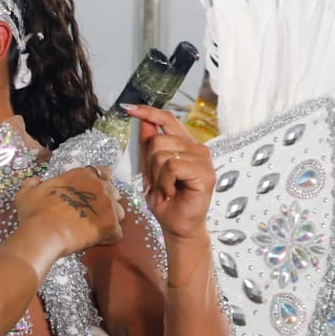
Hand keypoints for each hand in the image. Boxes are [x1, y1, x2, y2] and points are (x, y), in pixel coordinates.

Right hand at [15, 166, 123, 257]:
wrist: (45, 233)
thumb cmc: (35, 212)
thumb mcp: (26, 194)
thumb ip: (31, 184)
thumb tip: (33, 181)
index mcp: (82, 175)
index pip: (101, 172)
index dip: (97, 183)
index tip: (90, 193)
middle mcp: (100, 186)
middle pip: (113, 192)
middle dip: (106, 201)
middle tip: (93, 213)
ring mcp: (109, 206)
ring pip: (119, 212)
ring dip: (110, 219)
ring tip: (96, 229)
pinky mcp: (112, 226)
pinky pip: (117, 233)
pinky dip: (109, 238)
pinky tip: (97, 241)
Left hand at [125, 104, 214, 241]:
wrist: (177, 226)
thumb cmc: (166, 200)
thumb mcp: (150, 170)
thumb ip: (148, 146)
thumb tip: (143, 121)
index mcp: (185, 145)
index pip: (167, 119)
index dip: (148, 112)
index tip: (129, 108)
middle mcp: (197, 148)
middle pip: (158, 140)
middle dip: (149, 165)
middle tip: (158, 183)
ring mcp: (203, 160)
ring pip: (163, 154)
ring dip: (157, 177)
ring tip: (166, 190)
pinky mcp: (205, 173)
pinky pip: (172, 167)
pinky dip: (165, 182)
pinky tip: (172, 192)